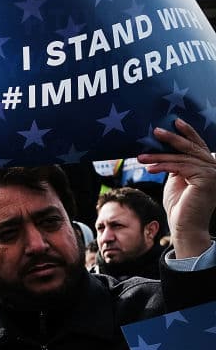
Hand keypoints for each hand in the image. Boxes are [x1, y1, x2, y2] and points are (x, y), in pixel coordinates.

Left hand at [138, 118, 215, 258]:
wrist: (185, 227)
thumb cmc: (179, 206)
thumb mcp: (177, 180)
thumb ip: (177, 165)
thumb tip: (169, 151)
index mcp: (210, 166)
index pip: (198, 146)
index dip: (188, 133)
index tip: (175, 122)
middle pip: (191, 148)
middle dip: (172, 138)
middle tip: (155, 130)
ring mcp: (213, 173)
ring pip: (182, 158)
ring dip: (159, 156)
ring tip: (140, 156)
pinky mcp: (206, 179)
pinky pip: (180, 167)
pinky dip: (163, 166)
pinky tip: (149, 168)